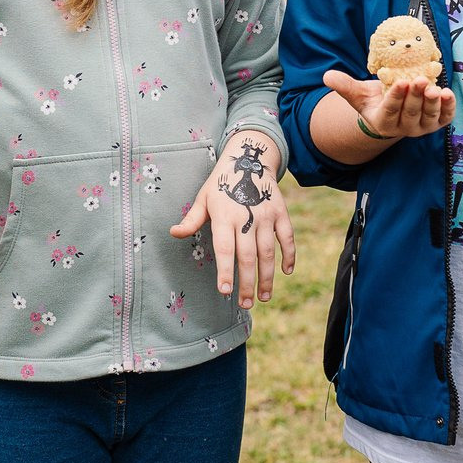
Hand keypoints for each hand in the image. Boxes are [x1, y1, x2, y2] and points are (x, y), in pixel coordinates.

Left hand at [171, 133, 293, 307]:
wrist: (249, 159)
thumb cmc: (222, 184)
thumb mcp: (203, 198)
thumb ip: (191, 219)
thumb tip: (173, 233)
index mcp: (224, 215)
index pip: (225, 248)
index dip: (226, 271)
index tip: (225, 291)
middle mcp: (247, 216)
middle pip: (248, 255)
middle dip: (248, 282)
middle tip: (246, 304)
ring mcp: (266, 214)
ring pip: (268, 251)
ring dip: (267, 276)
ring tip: (264, 297)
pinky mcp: (281, 212)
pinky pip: (287, 237)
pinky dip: (289, 255)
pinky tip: (286, 272)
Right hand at [324, 69, 454, 140]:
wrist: (392, 109)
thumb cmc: (374, 100)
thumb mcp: (358, 93)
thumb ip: (344, 86)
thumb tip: (327, 76)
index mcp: (383, 122)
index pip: (390, 110)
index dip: (396, 98)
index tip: (401, 82)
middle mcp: (404, 128)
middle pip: (411, 113)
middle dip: (415, 96)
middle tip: (419, 80)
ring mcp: (421, 127)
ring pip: (428, 117)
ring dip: (433, 103)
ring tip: (435, 87)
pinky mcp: (436, 123)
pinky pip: (444, 118)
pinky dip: (448, 108)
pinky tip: (448, 94)